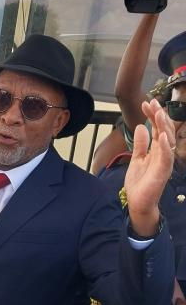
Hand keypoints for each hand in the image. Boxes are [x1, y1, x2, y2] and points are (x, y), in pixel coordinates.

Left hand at [124, 99, 175, 236]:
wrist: (138, 202)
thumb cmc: (139, 183)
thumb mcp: (136, 159)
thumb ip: (140, 144)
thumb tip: (140, 127)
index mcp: (157, 149)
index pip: (157, 128)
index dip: (152, 115)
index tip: (146, 103)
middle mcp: (163, 153)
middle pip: (163, 130)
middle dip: (158, 115)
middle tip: (152, 102)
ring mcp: (164, 162)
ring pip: (167, 140)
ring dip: (163, 126)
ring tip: (158, 113)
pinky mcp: (163, 171)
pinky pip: (166, 156)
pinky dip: (164, 145)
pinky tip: (161, 135)